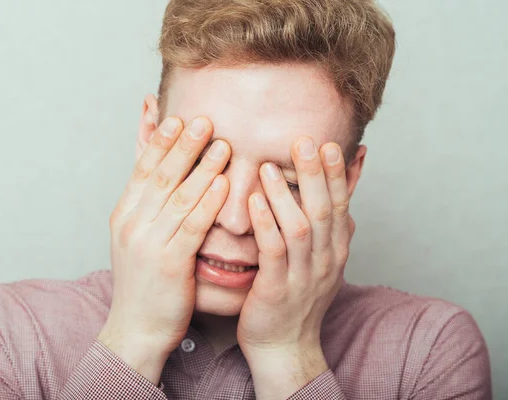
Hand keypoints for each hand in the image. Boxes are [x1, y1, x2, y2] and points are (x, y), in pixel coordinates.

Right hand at [98, 116, 230, 383]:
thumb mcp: (136, 237)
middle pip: (161, 175)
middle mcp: (132, 224)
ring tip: (222, 145)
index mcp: (124, 214)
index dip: (160, 141)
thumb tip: (160, 175)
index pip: (143, 168)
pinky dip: (208, 202)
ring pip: (178, 196)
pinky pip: (192, 226)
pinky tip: (224, 185)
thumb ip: (149, 204)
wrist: (136, 328)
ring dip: (202, 168)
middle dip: (183, 145)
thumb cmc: (144, 282)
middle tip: (204, 119)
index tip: (178, 117)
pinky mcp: (169, 263)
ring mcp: (148, 243)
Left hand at [237, 137, 351, 397]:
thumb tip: (346, 195)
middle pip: (324, 210)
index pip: (340, 204)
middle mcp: (325, 260)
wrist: (285, 346)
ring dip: (285, 196)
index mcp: (335, 249)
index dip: (335, 174)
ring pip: (300, 228)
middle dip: (315, 175)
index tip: (327, 143)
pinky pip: (273, 253)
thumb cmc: (298, 297)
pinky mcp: (276, 290)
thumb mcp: (324, 259)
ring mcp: (303, 276)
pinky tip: (254, 203)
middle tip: (305, 141)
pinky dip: (265, 225)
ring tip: (268, 167)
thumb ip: (331, 225)